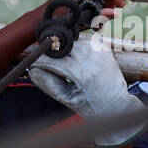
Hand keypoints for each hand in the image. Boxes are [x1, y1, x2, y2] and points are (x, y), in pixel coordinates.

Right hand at [29, 41, 143, 147]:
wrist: (117, 104)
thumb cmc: (92, 106)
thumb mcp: (68, 99)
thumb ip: (48, 84)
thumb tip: (32, 70)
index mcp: (82, 73)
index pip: (51, 59)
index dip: (38, 60)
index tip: (30, 62)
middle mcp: (91, 57)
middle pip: (59, 47)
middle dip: (49, 53)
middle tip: (42, 61)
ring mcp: (98, 49)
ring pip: (69, 42)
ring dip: (62, 50)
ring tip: (62, 63)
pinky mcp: (102, 45)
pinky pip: (80, 41)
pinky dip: (74, 47)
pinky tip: (75, 59)